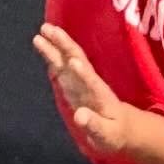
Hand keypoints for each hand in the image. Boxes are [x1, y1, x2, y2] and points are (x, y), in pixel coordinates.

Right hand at [34, 24, 136, 156]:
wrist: (122, 128)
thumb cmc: (116, 133)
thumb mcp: (107, 135)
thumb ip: (94, 125)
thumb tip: (79, 116)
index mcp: (99, 95)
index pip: (90, 81)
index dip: (82, 73)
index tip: (73, 61)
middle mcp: (89, 83)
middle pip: (76, 60)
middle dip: (63, 45)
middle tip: (47, 29)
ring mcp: (80, 83)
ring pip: (67, 60)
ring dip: (55, 46)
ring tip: (41, 31)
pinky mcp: (73, 86)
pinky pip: (61, 68)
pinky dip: (53, 57)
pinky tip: (44, 46)